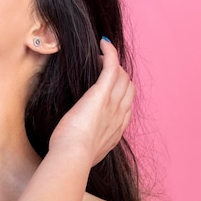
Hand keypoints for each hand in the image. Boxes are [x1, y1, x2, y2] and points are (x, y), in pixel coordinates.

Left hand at [48, 38, 134, 165]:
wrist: (73, 157)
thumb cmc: (72, 157)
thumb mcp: (87, 151)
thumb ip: (89, 142)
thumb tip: (80, 140)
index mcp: (117, 129)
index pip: (126, 105)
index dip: (119, 92)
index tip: (106, 87)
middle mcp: (119, 114)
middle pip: (128, 87)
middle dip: (118, 75)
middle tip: (99, 68)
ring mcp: (112, 103)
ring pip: (122, 76)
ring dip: (111, 64)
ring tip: (98, 58)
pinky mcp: (100, 94)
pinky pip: (111, 67)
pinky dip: (109, 53)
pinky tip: (103, 43)